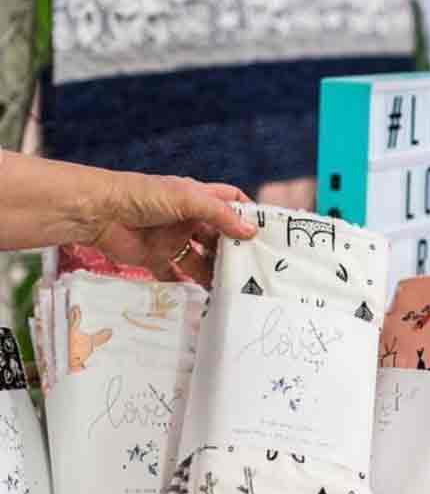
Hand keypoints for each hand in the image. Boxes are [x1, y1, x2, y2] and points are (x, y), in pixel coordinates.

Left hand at [87, 174, 256, 285]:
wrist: (98, 213)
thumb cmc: (143, 196)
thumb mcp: (189, 199)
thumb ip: (220, 215)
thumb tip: (250, 232)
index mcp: (197, 197)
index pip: (230, 202)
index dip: (247, 214)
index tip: (266, 232)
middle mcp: (188, 218)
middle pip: (219, 235)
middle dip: (234, 250)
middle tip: (254, 268)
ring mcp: (172, 239)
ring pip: (200, 258)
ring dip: (214, 272)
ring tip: (232, 288)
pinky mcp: (155, 258)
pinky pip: (175, 275)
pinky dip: (187, 286)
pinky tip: (202, 297)